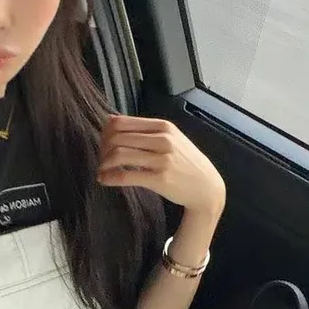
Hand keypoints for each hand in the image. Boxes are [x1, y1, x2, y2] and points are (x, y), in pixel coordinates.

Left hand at [98, 116, 225, 217]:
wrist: (206, 187)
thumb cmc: (186, 163)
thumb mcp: (172, 139)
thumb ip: (145, 131)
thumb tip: (112, 121)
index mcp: (163, 126)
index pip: (121, 122)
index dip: (105, 133)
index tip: (103, 144)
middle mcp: (162, 139)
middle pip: (116, 137)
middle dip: (102, 149)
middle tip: (102, 160)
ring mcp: (162, 159)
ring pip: (119, 154)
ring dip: (104, 163)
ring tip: (102, 170)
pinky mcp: (160, 179)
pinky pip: (126, 176)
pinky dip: (110, 178)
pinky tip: (105, 180)